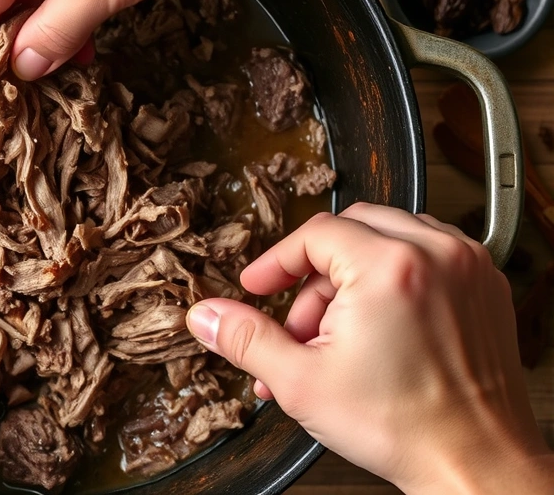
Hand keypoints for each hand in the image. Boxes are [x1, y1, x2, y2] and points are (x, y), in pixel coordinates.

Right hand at [187, 203, 553, 492]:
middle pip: (351, 229)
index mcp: (389, 266)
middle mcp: (435, 254)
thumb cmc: (404, 427)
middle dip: (312, 273)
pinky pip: (427, 256)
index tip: (258, 285)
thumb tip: (207, 316)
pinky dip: (394, 279)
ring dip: (351, 276)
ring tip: (334, 335)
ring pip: (389, 239)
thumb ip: (246, 338)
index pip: (314, 234)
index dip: (275, 262)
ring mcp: (467, 267)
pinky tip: (375, 328)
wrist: (474, 463)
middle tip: (295, 319)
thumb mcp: (301, 382)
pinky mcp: (486, 286)